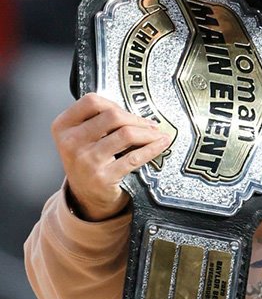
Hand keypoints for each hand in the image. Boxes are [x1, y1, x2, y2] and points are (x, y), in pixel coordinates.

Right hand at [52, 93, 171, 220]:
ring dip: (148, 132)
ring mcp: (86, 161)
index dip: (114, 103)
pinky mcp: (102, 177)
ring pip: (126, 134)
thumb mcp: (82, 136)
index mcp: (63, 127)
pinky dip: (153, 148)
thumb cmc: (89, 159)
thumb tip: (136, 107)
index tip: (127, 110)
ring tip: (157, 134)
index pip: (91, 101)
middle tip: (150, 123)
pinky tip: (161, 144)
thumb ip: (99, 119)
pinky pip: (135, 157)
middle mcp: (71, 143)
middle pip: (113, 116)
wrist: (86, 196)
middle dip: (137, 118)